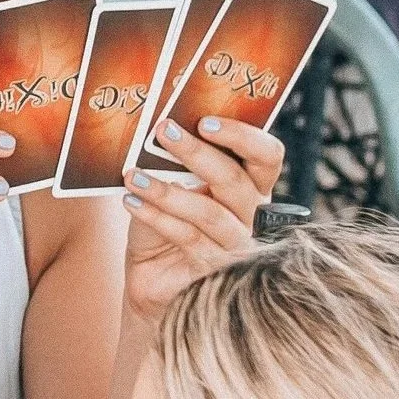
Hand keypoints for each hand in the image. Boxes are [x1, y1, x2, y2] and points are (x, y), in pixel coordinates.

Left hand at [122, 116, 280, 319]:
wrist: (151, 277)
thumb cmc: (163, 226)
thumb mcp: (169, 189)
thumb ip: (174, 166)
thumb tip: (159, 132)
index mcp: (250, 186)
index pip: (267, 155)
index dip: (243, 136)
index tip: (205, 120)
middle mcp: (252, 214)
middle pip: (234, 180)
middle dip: (196, 153)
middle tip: (164, 131)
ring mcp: (236, 244)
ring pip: (209, 212)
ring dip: (167, 191)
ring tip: (133, 176)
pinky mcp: (214, 268)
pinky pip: (187, 238)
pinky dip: (156, 217)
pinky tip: (131, 202)